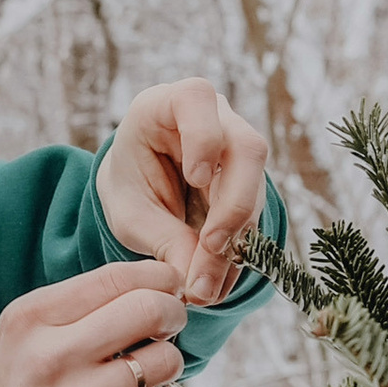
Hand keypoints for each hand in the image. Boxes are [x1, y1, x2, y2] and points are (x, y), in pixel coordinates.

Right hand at [0, 260, 186, 386]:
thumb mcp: (15, 342)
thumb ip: (69, 312)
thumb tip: (146, 289)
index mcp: (29, 320)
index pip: (116, 277)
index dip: (158, 279)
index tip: (166, 291)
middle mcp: (50, 356)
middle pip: (150, 309)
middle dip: (173, 315)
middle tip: (168, 329)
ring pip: (164, 361)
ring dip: (165, 367)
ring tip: (144, 378)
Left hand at [96, 80, 269, 306]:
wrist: (142, 189)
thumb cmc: (130, 186)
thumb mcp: (131, 212)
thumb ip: (162, 237)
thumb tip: (198, 282)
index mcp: (168, 106)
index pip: (197, 98)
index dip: (204, 136)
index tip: (197, 177)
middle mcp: (215, 119)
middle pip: (246, 150)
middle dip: (232, 207)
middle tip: (210, 251)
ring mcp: (239, 149)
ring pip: (257, 189)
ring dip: (235, 243)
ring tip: (204, 288)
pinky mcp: (252, 183)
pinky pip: (255, 219)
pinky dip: (237, 256)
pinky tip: (215, 285)